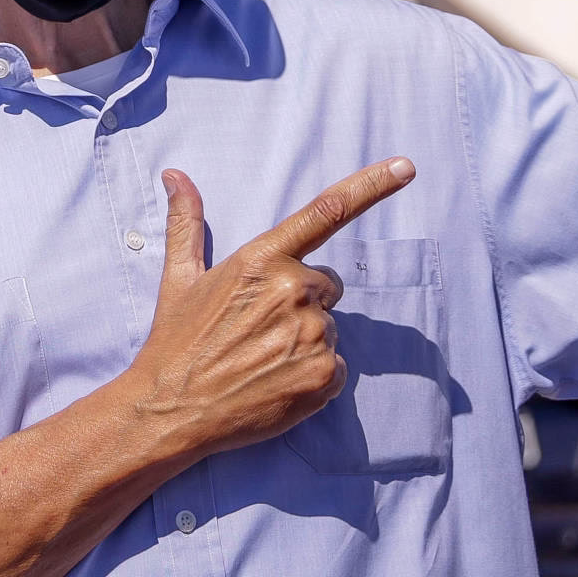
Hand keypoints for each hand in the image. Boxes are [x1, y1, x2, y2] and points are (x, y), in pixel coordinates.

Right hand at [124, 158, 415, 461]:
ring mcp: (312, 333)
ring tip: (261, 360)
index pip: (326, 211)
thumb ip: (186, 222)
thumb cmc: (175, 342)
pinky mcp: (325, 374)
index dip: (372, 186)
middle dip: (303, 303)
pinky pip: (339, 367)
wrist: (171, 410)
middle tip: (258, 330)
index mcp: (262, 258)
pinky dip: (315, 377)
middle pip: (327, 285)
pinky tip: (276, 382)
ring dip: (305, 342)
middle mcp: (293, 289)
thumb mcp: (179, 278)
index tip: (406, 166)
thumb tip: (175, 174)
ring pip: (330, 328)